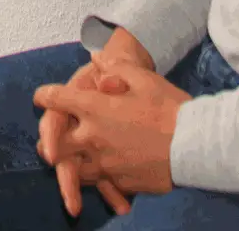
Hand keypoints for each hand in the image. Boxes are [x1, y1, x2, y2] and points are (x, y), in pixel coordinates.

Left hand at [33, 62, 191, 208]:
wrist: (196, 145)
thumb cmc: (170, 108)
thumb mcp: (143, 79)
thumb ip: (116, 68)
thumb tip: (98, 58)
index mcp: (95, 109)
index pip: (56, 99)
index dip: (45, 95)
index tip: (42, 96)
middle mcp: (93, 138)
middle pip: (55, 143)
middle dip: (50, 139)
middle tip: (50, 138)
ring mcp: (105, 163)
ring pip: (75, 168)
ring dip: (73, 161)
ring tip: (76, 158)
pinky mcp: (120, 182)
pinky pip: (102, 182)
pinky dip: (100, 177)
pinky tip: (107, 172)